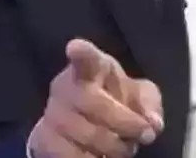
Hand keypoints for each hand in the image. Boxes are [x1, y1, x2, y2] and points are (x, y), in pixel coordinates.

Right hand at [30, 39, 164, 157]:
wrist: (84, 126)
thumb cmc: (115, 102)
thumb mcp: (139, 97)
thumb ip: (149, 105)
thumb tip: (152, 123)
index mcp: (92, 67)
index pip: (85, 57)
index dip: (81, 52)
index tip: (75, 48)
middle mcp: (65, 86)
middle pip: (94, 103)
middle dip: (125, 122)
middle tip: (145, 134)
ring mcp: (52, 113)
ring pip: (87, 135)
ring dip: (115, 147)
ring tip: (124, 147)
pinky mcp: (43, 139)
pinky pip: (72, 156)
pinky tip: (101, 156)